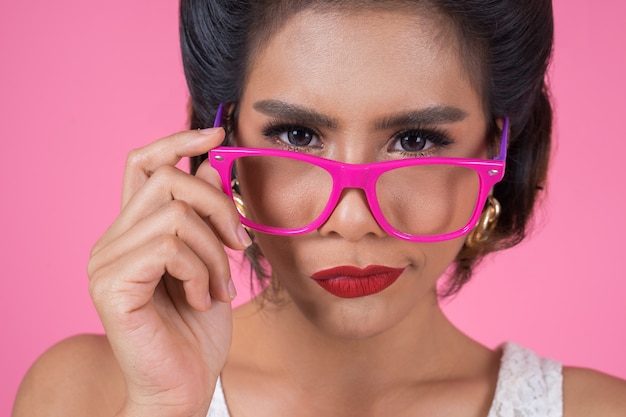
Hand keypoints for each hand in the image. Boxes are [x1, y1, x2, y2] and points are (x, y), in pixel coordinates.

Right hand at [87, 128, 250, 416]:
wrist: (184, 384)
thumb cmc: (197, 327)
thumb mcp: (211, 260)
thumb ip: (206, 215)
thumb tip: (214, 164)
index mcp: (135, 230)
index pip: (141, 164)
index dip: (176, 141)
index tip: (215, 134)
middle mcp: (112, 239)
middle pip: (168, 181)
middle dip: (218, 207)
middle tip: (239, 244)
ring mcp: (106, 261)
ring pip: (176, 215)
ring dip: (214, 251)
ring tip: (219, 286)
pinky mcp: (111, 284)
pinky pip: (169, 247)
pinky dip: (199, 271)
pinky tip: (200, 299)